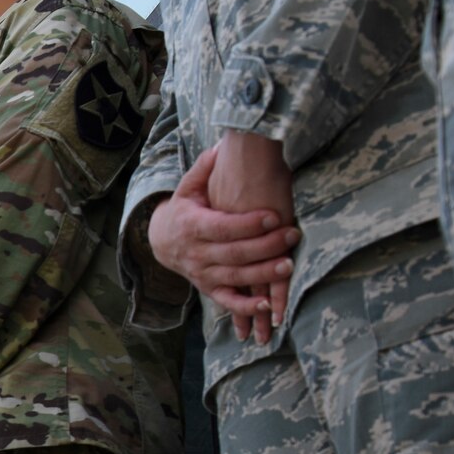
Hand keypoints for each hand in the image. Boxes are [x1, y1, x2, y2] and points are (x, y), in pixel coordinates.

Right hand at [204, 130, 296, 340]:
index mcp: (193, 226)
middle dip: (266, 246)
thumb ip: (205, 169)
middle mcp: (197, 253)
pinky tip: (268, 305)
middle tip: (293, 236)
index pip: (223, 227)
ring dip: (263, 274)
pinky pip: (227, 302)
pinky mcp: (208, 289)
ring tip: (289, 266)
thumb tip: (223, 145)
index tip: (274, 215)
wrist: (161, 242)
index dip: (249, 224)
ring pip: (235, 277)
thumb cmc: (185, 210)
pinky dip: (246, 307)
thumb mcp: (189, 187)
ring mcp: (202, 274)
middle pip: (234, 253)